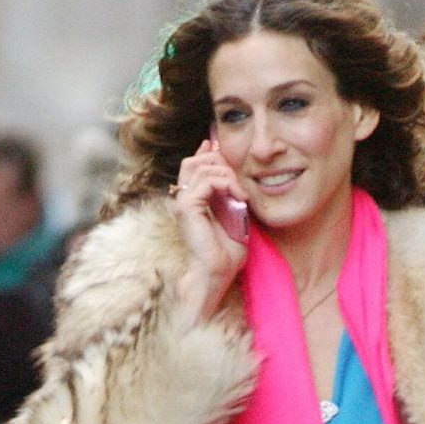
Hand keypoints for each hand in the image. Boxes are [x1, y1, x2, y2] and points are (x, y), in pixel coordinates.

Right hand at [173, 139, 248, 324]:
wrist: (217, 273)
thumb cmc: (225, 255)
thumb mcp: (233, 219)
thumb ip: (231, 198)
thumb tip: (235, 180)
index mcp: (192, 201)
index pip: (193, 166)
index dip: (207, 154)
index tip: (221, 150)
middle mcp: (184, 199)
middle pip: (195, 162)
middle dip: (220, 162)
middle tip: (238, 182)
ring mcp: (183, 202)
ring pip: (202, 167)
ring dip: (227, 175)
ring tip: (241, 193)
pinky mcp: (187, 207)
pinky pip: (208, 181)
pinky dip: (227, 184)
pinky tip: (239, 197)